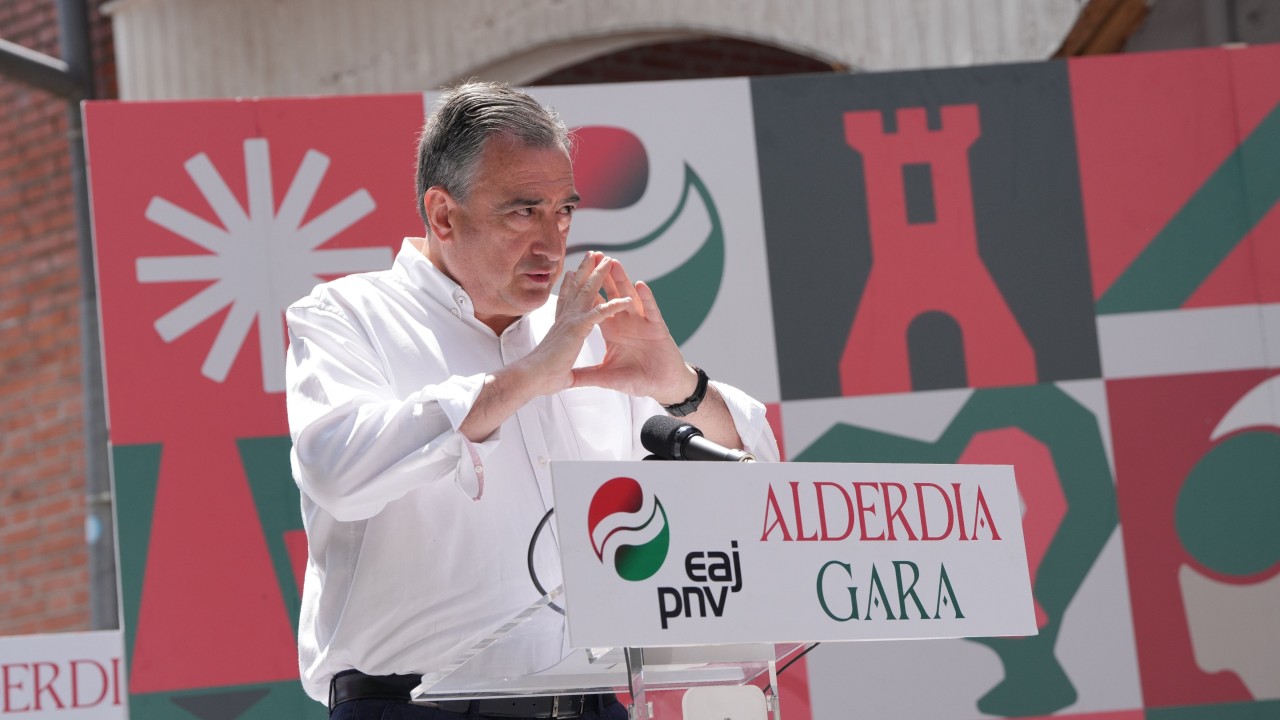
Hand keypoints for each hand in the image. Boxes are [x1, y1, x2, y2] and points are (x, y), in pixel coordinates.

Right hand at [516, 252, 634, 396]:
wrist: (532, 378)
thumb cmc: (541, 376)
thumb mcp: (557, 367)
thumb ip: (563, 368)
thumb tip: (564, 377)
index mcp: (559, 325)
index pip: (565, 301)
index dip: (568, 286)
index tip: (572, 274)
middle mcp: (564, 318)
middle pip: (577, 288)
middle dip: (586, 270)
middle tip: (593, 255)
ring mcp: (571, 321)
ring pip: (588, 292)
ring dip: (599, 276)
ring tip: (608, 260)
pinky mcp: (578, 328)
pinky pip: (600, 313)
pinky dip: (614, 305)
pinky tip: (626, 299)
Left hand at [571, 256, 696, 403]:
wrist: (662, 385)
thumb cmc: (637, 380)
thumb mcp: (607, 377)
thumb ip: (587, 376)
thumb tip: (565, 379)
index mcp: (612, 330)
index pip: (596, 306)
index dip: (585, 291)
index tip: (574, 274)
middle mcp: (626, 322)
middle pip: (611, 294)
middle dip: (602, 276)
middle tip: (592, 256)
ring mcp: (642, 322)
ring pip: (629, 296)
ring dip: (622, 280)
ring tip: (613, 263)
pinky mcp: (657, 328)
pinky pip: (650, 310)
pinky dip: (646, 297)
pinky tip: (640, 284)